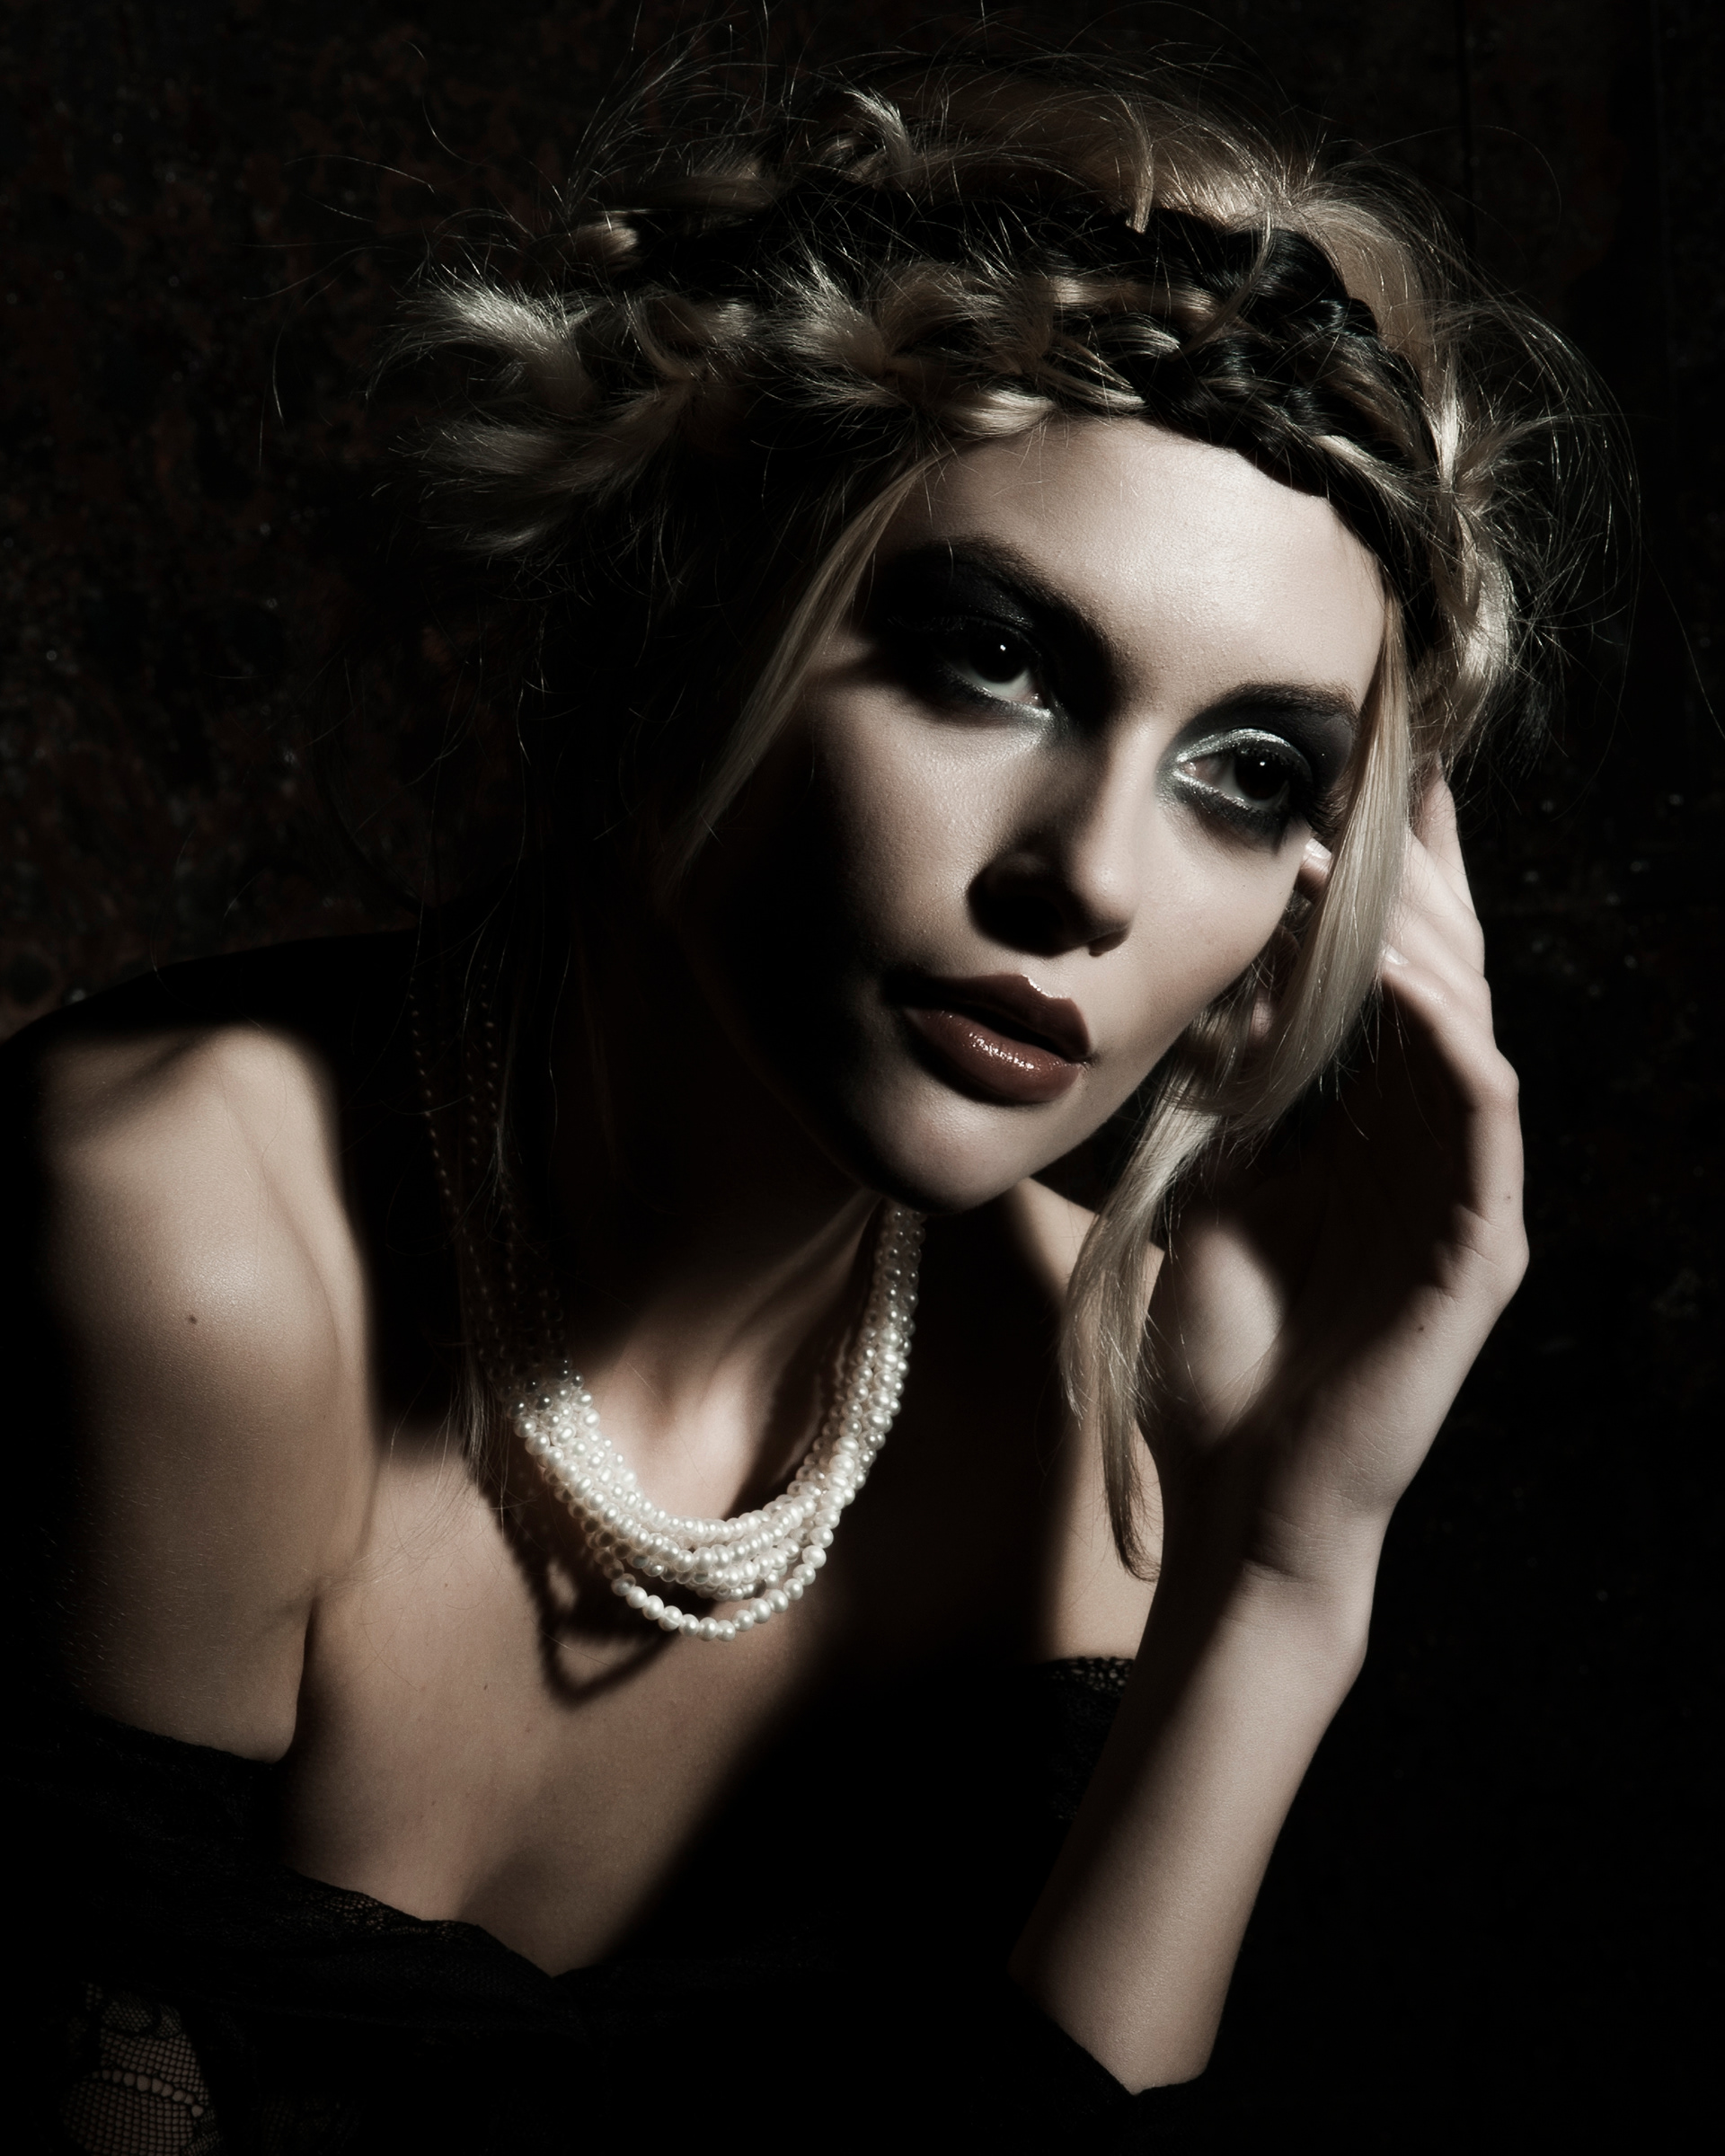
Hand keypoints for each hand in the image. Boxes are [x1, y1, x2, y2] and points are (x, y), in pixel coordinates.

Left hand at [1147, 777, 1527, 1586]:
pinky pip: (1480, 1110)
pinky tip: (1395, 972)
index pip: (1393, 987)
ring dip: (1413, 937)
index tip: (1355, 789)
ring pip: (1471, 1027)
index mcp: (1375, 1139)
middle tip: (1390, 771)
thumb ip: (1227, 1106)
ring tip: (1347, 857)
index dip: (1387, 889)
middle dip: (1422, 876)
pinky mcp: (1480, 1246)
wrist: (1239, 1500)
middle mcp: (1433, 1153)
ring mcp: (1465, 1196)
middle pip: (1447, 981)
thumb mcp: (1210, 1198)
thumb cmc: (1223, 1367)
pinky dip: (1441, 1032)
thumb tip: (1206, 1000)